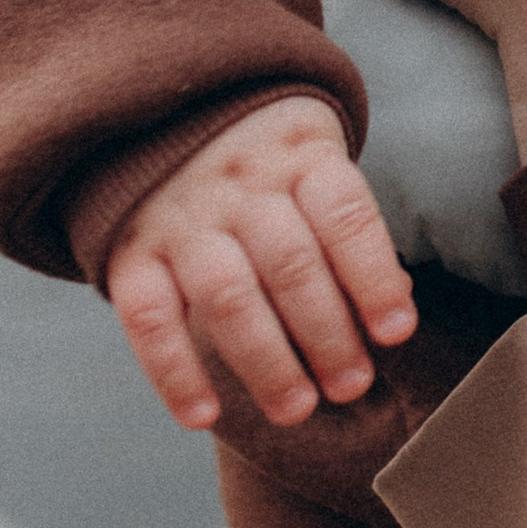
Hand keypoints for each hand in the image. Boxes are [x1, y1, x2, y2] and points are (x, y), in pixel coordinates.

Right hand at [105, 97, 417, 432]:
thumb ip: (349, 233)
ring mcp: (181, 218)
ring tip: (298, 409)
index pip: (344, 216)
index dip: (374, 277)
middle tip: (352, 387)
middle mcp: (240, 184)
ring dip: (266, 362)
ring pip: (227, 297)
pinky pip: (148, 317)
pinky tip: (203, 417)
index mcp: (300, 155)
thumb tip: (393, 317)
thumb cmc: (270, 162)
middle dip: (327, 336)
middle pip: (291, 265)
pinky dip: (173, 372)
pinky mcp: (129, 250)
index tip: (397, 334)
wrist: (162, 110)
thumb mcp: (316, 163)